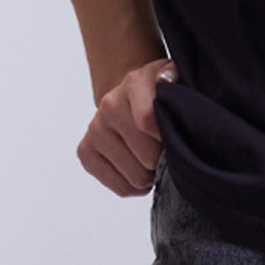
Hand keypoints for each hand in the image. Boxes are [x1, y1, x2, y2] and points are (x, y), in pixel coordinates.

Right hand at [78, 57, 175, 194]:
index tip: (179, 139)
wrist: (129, 99)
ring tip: (154, 160)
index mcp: (134, 84)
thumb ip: (176, 77)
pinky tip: (140, 170)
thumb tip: (165, 80)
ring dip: (151, 175)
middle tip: (167, 152)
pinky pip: (121, 187)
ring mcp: (95, 129)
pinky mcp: (86, 151)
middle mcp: (110, 106)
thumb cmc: (159, 95)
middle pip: (148, 156)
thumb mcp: (175, 81)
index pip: (148, 120)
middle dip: (163, 159)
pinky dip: (136, 187)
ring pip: (136, 176)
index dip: (169, 139)